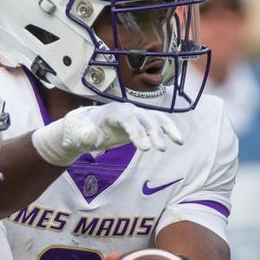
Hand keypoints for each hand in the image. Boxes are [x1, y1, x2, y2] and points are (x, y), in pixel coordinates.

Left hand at [32, 102, 183, 165]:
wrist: (91, 124)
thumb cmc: (85, 131)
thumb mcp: (80, 135)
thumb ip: (85, 136)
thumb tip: (90, 136)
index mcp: (112, 112)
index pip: (127, 119)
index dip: (136, 132)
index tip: (144, 148)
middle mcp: (128, 109)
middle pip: (143, 118)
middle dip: (152, 133)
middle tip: (159, 149)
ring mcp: (137, 114)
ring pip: (155, 117)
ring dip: (166, 129)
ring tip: (178, 141)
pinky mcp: (144, 120)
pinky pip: (160, 122)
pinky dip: (170, 129)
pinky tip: (179, 140)